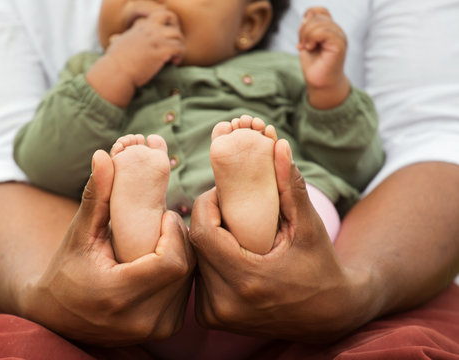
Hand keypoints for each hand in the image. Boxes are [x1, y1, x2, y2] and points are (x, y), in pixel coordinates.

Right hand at [20, 150, 194, 345]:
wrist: (60, 318)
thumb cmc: (66, 271)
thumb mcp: (78, 234)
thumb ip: (95, 197)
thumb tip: (103, 155)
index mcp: (117, 296)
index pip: (171, 262)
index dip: (173, 233)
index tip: (162, 215)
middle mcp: (141, 320)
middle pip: (185, 269)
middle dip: (180, 239)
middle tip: (165, 222)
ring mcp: (155, 329)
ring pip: (190, 281)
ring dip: (183, 253)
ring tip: (163, 237)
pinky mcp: (163, 329)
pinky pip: (186, 292)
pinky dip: (181, 271)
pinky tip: (165, 256)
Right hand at [105, 9, 184, 87]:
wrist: (116, 72)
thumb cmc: (114, 63)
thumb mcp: (116, 44)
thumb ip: (119, 39)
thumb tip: (113, 40)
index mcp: (140, 27)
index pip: (159, 15)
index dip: (167, 23)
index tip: (167, 36)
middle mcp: (149, 30)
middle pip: (171, 19)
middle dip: (176, 31)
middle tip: (174, 45)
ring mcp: (155, 40)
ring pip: (178, 35)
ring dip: (179, 46)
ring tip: (175, 57)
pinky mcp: (160, 52)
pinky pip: (179, 48)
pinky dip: (180, 55)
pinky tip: (174, 62)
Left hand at [189, 140, 373, 341]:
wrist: (328, 315)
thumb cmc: (320, 266)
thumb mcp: (309, 226)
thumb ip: (290, 186)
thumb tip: (277, 145)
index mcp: (247, 280)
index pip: (203, 232)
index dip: (207, 205)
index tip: (224, 194)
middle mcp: (224, 303)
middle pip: (196, 246)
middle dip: (208, 220)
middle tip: (228, 208)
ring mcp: (216, 315)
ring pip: (194, 262)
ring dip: (207, 240)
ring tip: (232, 231)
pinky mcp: (211, 319)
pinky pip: (198, 278)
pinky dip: (208, 261)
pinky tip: (229, 253)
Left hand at [297, 7, 349, 108]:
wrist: (320, 83)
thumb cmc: (314, 65)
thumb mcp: (306, 43)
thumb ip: (306, 30)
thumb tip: (305, 18)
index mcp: (330, 29)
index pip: (319, 11)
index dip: (307, 19)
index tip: (302, 36)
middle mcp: (337, 31)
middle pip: (316, 16)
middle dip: (303, 30)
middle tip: (302, 45)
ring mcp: (339, 37)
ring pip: (319, 22)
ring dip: (306, 35)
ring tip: (306, 47)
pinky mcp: (339, 45)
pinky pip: (324, 31)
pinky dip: (312, 38)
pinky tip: (310, 48)